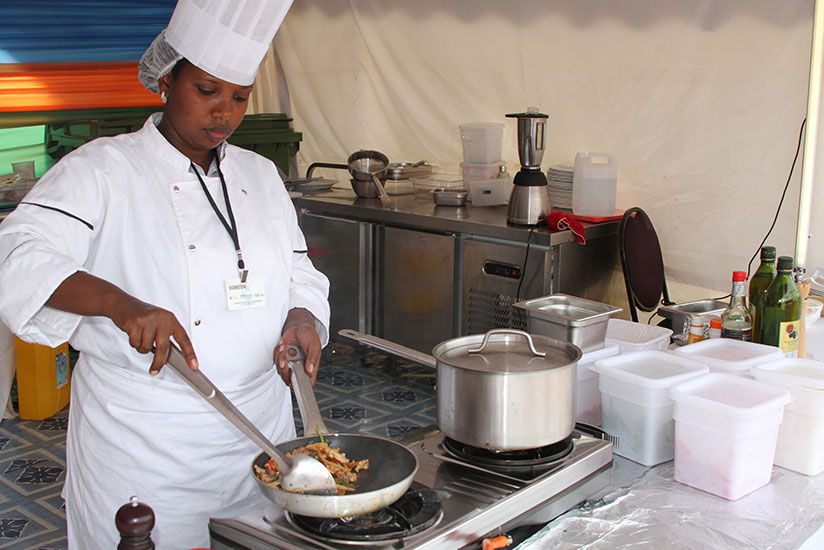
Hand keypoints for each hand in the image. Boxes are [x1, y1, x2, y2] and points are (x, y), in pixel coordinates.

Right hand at [45, 271, 198, 374]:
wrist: (123, 304)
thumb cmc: (142, 315)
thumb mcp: (159, 321)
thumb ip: (165, 335)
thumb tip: (168, 356)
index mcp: (170, 319)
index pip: (184, 338)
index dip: (190, 353)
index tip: (194, 365)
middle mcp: (161, 318)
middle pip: (164, 347)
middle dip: (159, 362)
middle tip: (154, 370)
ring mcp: (148, 320)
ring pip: (147, 347)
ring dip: (141, 347)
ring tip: (139, 336)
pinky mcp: (135, 322)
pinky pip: (135, 343)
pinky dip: (133, 343)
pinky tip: (132, 333)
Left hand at [274, 308, 320, 385]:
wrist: (299, 326)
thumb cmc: (309, 336)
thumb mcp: (314, 346)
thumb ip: (312, 359)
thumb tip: (310, 370)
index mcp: (309, 366)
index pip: (307, 381)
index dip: (302, 387)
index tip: (296, 387)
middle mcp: (299, 366)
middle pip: (289, 379)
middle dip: (285, 372)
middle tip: (285, 362)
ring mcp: (290, 362)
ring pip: (280, 369)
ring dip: (280, 358)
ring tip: (285, 348)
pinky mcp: (282, 357)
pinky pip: (276, 359)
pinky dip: (278, 352)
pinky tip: (284, 345)